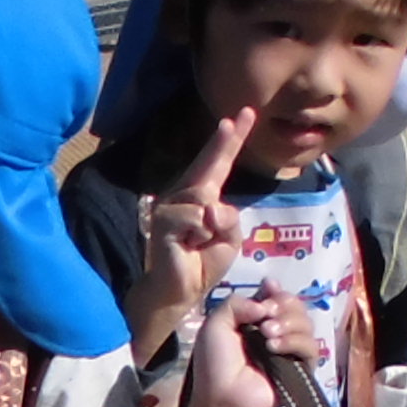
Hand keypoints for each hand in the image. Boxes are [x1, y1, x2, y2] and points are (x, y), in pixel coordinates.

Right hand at [131, 102, 262, 355]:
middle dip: (224, 142)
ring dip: (213, 223)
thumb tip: (210, 206)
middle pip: (209, 165)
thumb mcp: (229, 238)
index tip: (244, 114)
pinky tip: (189, 246)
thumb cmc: (203, 264)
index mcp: (201, 196)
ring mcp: (169, 206)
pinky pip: (194, 217)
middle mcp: (183, 194)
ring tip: (201, 243)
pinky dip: (200, 233)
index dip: (230, 140)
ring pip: (204, 196)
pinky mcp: (162, 221)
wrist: (180, 292)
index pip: (218, 164)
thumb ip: (228, 218)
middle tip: (236, 117)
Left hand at [178, 293, 326, 406]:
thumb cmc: (215, 365)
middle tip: (266, 315)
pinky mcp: (302, 369)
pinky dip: (294, 341)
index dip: (277, 292)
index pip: (278, 298)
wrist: (223, 399)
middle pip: (296, 306)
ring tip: (266, 334)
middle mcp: (276, 333)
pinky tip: (274, 348)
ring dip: (288, 323)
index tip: (269, 289)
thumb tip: (265, 305)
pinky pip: (311, 346)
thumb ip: (237, 303)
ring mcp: (290, 351)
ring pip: (307, 323)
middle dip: (283, 304)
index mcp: (256, 322)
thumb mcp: (215, 324)